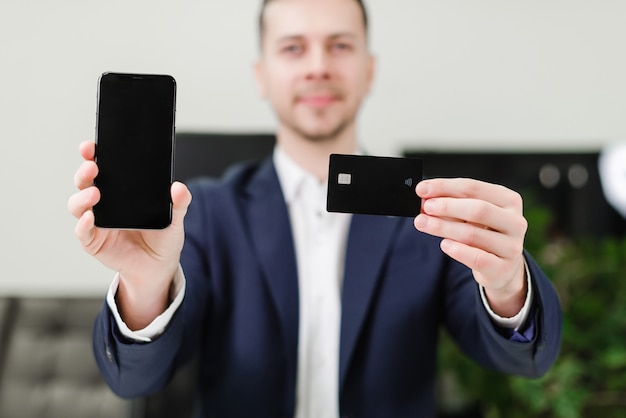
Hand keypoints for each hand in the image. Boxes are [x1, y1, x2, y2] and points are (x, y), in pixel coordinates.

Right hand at [67, 141, 191, 327]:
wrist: (158, 266)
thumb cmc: (162, 237)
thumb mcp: (175, 217)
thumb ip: (179, 202)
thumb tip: (179, 187)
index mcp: (119, 191)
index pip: (102, 168)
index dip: (93, 155)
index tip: (92, 146)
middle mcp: (103, 203)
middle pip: (85, 182)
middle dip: (85, 171)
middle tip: (93, 166)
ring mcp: (95, 221)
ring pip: (78, 205)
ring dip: (83, 197)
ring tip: (95, 193)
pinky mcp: (93, 241)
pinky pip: (82, 231)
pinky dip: (83, 224)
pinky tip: (91, 218)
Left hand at [414, 178, 526, 316]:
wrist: (502, 268)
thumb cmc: (484, 233)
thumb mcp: (471, 216)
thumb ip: (451, 205)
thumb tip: (425, 198)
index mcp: (509, 200)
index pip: (473, 188)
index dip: (445, 187)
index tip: (422, 189)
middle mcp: (515, 221)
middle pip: (478, 209)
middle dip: (447, 206)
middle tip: (425, 207)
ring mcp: (511, 246)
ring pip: (473, 234)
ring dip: (443, 227)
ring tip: (423, 223)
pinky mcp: (502, 268)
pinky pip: (476, 257)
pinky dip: (457, 250)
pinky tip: (444, 244)